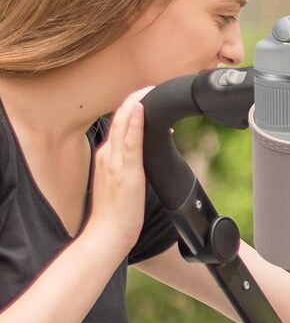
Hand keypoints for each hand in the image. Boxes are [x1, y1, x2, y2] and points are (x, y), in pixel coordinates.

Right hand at [86, 87, 153, 251]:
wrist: (107, 235)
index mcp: (106, 156)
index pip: (119, 123)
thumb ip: (130, 163)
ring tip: (148, 90)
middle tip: (150, 86)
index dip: (132, 107)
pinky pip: (130, 143)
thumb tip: (146, 151)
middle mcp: (107, 155)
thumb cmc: (117, 212)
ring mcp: (115, 162)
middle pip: (119, 118)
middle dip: (134, 99)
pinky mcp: (126, 173)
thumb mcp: (122, 181)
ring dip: (135, 104)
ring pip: (123, 125)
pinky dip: (134, 123)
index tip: (146, 96)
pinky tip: (140, 109)